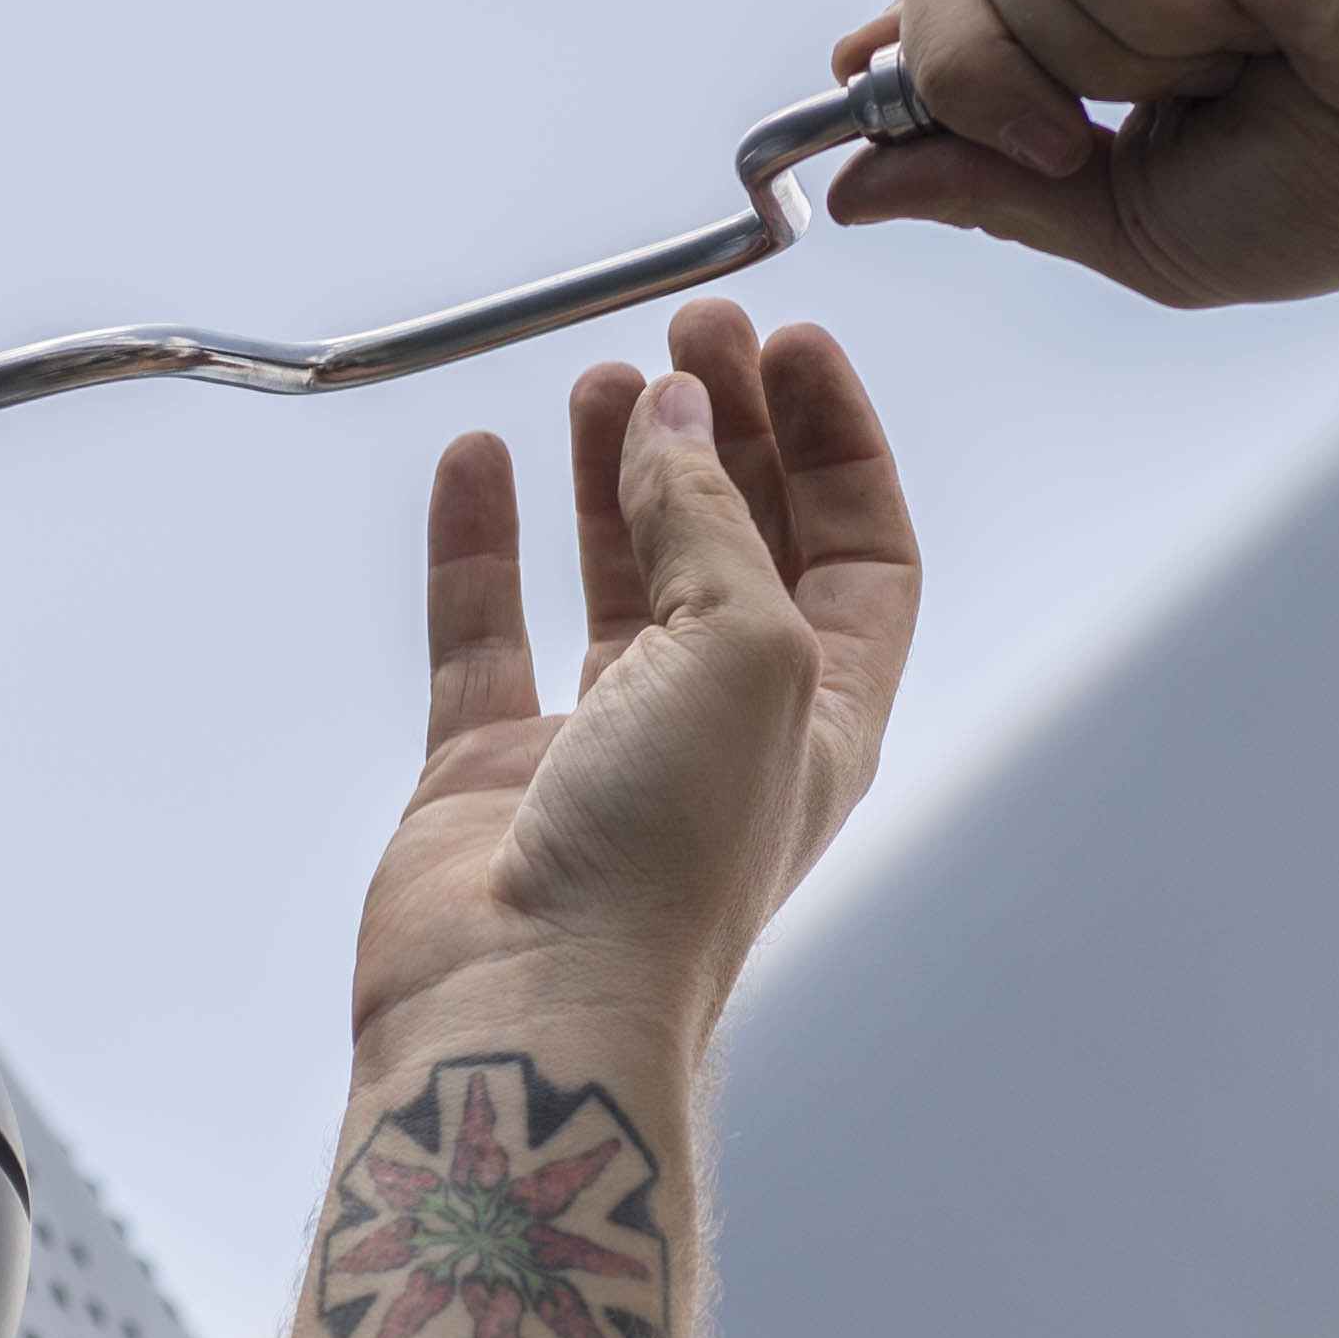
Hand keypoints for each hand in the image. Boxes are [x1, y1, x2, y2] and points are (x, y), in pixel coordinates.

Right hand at [346, 300, 918, 1077]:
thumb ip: (704, 519)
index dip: (835, 442)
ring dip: (609, 473)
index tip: (791, 343)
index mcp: (821, 711)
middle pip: (737, 544)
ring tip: (598, 378)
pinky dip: (480, 542)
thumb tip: (674, 415)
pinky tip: (479, 462)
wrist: (531, 1005)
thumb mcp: (744, 650)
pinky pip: (484, 630)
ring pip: (614, 576)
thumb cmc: (668, 865)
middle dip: (722, 432)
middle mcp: (720, 725)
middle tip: (689, 332)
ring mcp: (603, 746)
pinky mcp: (492, 768)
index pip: (859, 549)